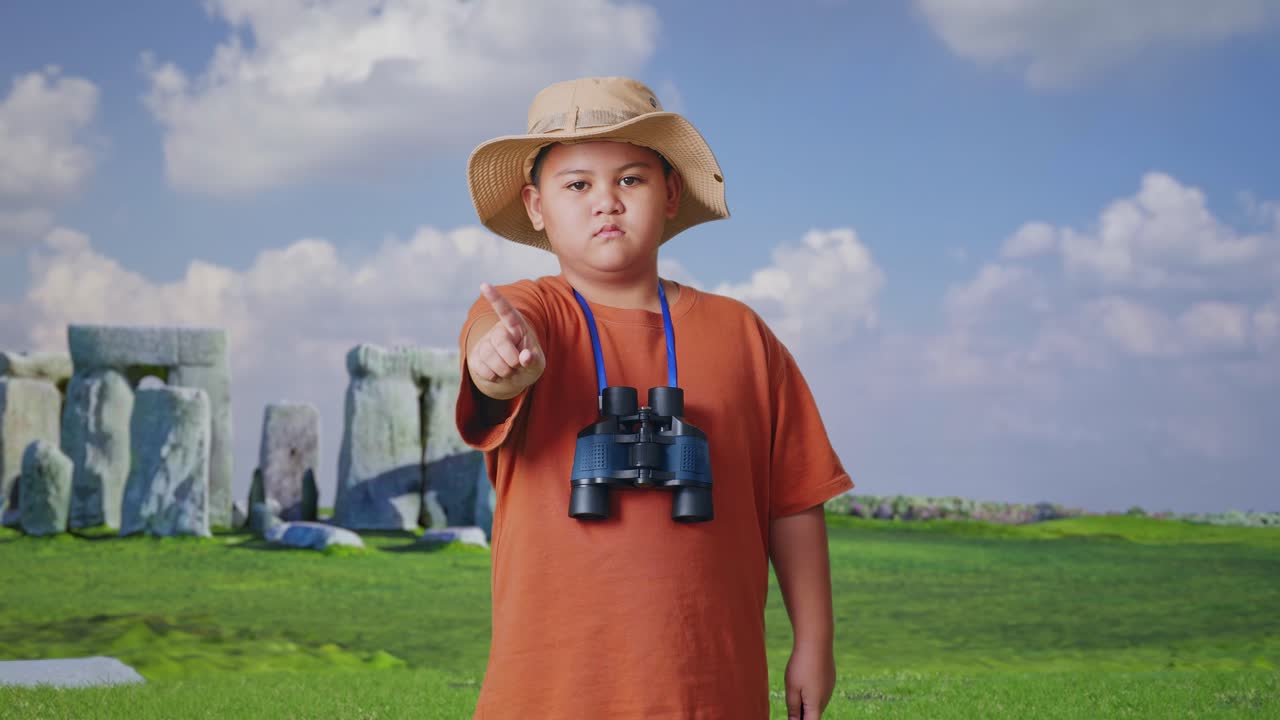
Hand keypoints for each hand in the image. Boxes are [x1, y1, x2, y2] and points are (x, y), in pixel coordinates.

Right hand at [467, 282, 545, 398]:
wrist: (515, 375)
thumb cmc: (529, 363)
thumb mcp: (538, 363)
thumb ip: (534, 360)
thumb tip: (525, 357)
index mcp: (516, 325)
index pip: (506, 310)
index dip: (495, 298)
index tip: (484, 285)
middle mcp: (499, 330)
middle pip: (500, 342)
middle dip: (512, 360)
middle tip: (517, 365)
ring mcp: (485, 342)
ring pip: (490, 357)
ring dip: (504, 371)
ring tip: (509, 370)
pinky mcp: (475, 356)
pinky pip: (482, 369)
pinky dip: (494, 377)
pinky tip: (498, 374)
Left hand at [784, 644, 834, 718]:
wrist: (816, 641)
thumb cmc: (801, 665)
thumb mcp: (791, 688)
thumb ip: (793, 708)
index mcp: (816, 705)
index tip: (793, 717)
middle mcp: (825, 699)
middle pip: (813, 714)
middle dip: (801, 714)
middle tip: (791, 702)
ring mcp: (829, 688)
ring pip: (816, 702)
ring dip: (806, 701)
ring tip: (796, 686)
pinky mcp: (830, 679)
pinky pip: (820, 691)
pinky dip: (811, 690)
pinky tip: (804, 678)